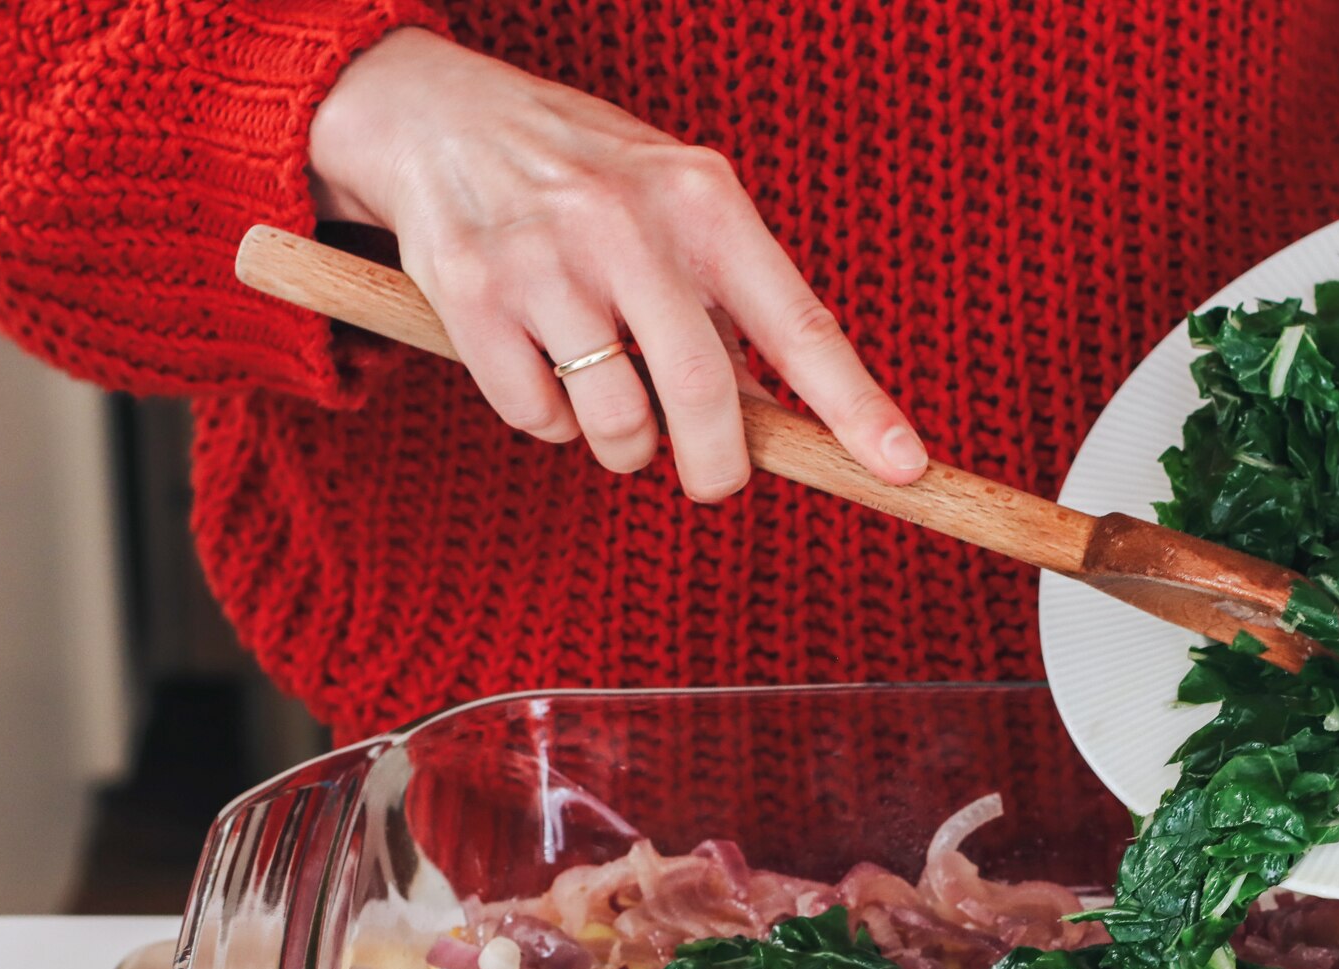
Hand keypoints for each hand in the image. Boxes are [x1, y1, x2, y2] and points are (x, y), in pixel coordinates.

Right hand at [307, 28, 925, 500]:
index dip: (855, 407)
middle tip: (712, 483)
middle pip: (704, 394)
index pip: (801, 323)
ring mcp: (545, 260)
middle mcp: (628, 224)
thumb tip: (782, 417)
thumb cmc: (582, 176)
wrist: (434, 114)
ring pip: (616, 422)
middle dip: (717, 467)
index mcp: (704, 200)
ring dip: (623, 448)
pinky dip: (550, 423)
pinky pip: (536, 416)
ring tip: (611, 406)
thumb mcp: (674, 204)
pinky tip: (541, 370)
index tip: (904, 467)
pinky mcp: (471, 297)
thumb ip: (731, 301)